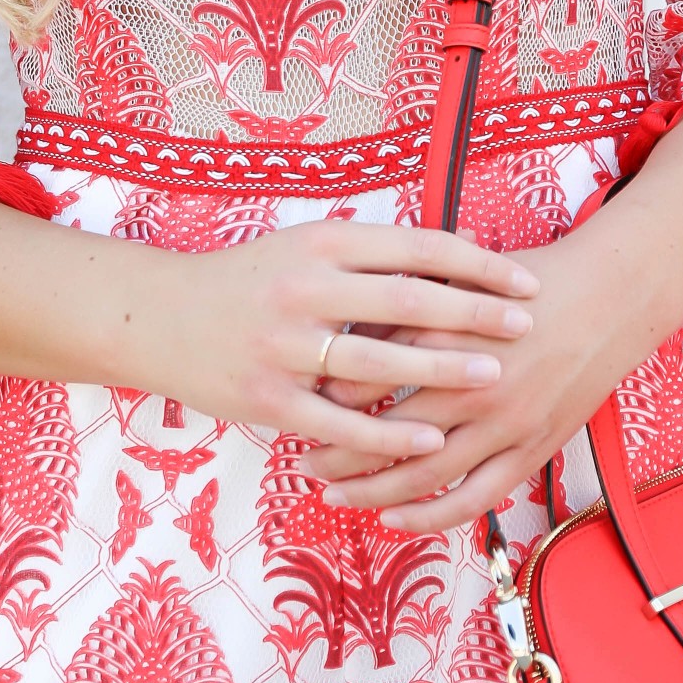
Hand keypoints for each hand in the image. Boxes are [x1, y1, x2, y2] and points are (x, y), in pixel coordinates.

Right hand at [152, 217, 539, 469]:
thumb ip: (374, 252)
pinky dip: (390, 431)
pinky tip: (431, 438)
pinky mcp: (268, 398)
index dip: (477, 265)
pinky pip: (341, 420)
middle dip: (474, 315)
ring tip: (492, 377)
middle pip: (407, 300)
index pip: (417, 249)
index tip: (524, 282)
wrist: (155, 318)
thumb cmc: (246, 281)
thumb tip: (460, 246)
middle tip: (526, 327)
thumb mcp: (305, 247)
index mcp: (322, 244)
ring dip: (441, 370)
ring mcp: (285, 346)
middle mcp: (305, 289)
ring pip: (379, 361)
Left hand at [295, 220, 630, 532]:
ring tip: (333, 496)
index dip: (323, 395)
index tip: (298, 404)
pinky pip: (474, 498)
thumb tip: (339, 331)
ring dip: (372, 493)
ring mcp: (506, 422)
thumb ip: (402, 304)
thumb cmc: (525, 282)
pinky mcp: (533, 449)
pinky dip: (430, 515)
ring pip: (424, 474)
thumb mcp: (458, 280)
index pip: (367, 374)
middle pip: (385, 432)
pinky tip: (395, 520)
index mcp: (448, 333)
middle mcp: (474, 382)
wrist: (608, 297)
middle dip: (336, 453)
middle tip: (302, 461)